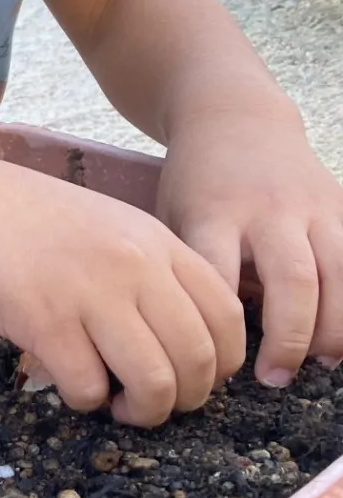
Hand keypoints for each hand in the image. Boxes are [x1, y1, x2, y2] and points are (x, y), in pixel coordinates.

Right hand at [0, 156, 245, 426]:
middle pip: (199, 359)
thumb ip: (147, 271)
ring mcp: (91, 295)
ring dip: (143, 411)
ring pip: (155, 382)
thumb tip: (172, 340)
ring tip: (119, 406)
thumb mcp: (109, 227)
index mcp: (157, 243)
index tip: (195, 376)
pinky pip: (88, 386)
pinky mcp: (45, 323)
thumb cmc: (27, 219)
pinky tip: (69, 384)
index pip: (228, 317)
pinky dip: (85, 400)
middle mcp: (136, 268)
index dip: (222, 363)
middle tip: (155, 402)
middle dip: (185, 399)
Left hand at [159, 114, 342, 384]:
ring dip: (335, 328)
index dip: (221, 324)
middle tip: (274, 377)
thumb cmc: (194, 185)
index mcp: (214, 214)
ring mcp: (313, 206)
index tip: (216, 362)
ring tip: (321, 363)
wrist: (235, 119)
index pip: (220, 276)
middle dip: (289, 337)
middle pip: (292, 281)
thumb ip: (186, 270)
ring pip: (339, 274)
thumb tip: (196, 338)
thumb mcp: (170, 217)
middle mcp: (269, 210)